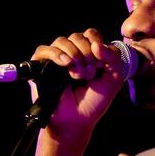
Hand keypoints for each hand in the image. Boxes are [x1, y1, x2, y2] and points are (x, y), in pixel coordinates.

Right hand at [31, 29, 126, 155]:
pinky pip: (44, 50)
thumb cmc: (94, 101)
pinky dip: (56, 55)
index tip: (99, 66)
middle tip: (88, 75)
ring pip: (62, 41)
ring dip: (73, 56)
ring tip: (77, 75)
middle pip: (78, 36)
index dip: (97, 46)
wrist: (76, 120)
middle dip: (86, 54)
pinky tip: (65, 65)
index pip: (91, 34)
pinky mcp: (41, 65)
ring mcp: (56, 58)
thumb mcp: (113, 79)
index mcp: (89, 53)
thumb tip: (96, 44)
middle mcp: (72, 52)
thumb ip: (113, 58)